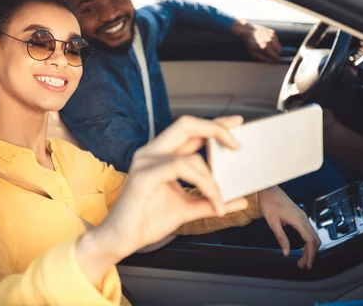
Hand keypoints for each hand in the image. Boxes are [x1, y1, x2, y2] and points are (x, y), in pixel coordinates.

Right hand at [100, 115, 248, 258]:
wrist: (121, 240)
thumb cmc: (148, 220)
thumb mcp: (188, 208)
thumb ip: (211, 201)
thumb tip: (240, 200)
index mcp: (161, 155)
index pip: (190, 130)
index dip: (214, 124)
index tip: (237, 123)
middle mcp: (152, 152)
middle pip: (186, 124)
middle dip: (215, 129)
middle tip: (236, 144)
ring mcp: (146, 162)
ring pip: (190, 155)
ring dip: (211, 178)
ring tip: (219, 199)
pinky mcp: (144, 176)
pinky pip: (181, 169)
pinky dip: (202, 183)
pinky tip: (211, 198)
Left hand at [232, 19, 280, 63]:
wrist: (248, 31)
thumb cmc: (250, 43)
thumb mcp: (254, 53)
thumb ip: (264, 59)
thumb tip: (272, 64)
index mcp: (265, 47)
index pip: (275, 56)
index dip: (277, 60)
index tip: (277, 61)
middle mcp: (269, 41)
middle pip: (279, 51)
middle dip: (277, 55)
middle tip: (274, 56)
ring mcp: (271, 36)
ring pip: (279, 46)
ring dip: (277, 49)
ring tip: (272, 50)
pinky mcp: (272, 32)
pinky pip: (277, 40)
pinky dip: (275, 43)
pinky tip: (270, 44)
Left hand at [258, 186, 320, 268]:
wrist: (268, 190)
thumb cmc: (269, 203)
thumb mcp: (272, 222)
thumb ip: (281, 238)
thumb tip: (286, 252)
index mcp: (298, 219)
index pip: (310, 240)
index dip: (310, 254)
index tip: (307, 264)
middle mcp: (303, 218)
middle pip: (314, 240)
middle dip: (311, 254)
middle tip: (303, 265)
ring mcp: (303, 216)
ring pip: (313, 236)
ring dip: (309, 249)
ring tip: (302, 260)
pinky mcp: (300, 216)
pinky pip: (309, 231)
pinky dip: (308, 242)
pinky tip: (302, 249)